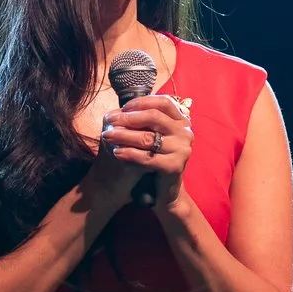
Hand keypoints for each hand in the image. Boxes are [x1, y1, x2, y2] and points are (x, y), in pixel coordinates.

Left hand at [93, 94, 193, 208]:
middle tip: (110, 121)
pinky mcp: (175, 166)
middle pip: (155, 117)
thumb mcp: (149, 135)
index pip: (163, 102)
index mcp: (181, 120)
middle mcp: (185, 132)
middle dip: (129, 118)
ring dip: (124, 135)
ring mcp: (182, 149)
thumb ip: (140, 122)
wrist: (163, 189)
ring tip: (107, 136)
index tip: (123, 108)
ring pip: (148, 138)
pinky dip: (130, 153)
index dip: (142, 103)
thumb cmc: (153, 156)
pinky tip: (117, 152)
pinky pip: (148, 157)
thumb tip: (116, 113)